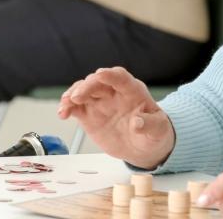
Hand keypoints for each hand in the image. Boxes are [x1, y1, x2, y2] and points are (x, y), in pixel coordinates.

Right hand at [57, 67, 173, 168]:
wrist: (142, 147)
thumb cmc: (154, 134)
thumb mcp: (159, 131)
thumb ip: (150, 125)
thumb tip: (138, 122)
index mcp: (133, 91)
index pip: (120, 77)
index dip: (110, 74)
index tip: (100, 74)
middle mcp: (113, 93)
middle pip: (96, 82)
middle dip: (85, 86)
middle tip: (76, 97)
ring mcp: (99, 102)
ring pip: (81, 90)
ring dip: (71, 95)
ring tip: (66, 106)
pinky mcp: (88, 114)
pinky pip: (74, 106)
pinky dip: (66, 107)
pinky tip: (63, 114)